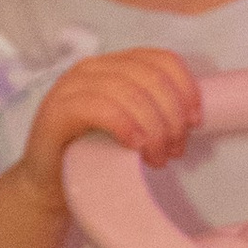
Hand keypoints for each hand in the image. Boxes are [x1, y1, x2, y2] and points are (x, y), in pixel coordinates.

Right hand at [18, 46, 204, 210]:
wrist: (52, 188)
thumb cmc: (96, 158)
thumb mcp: (134, 130)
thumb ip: (157, 114)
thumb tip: (193, 117)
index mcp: (115, 66)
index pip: (161, 60)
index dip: (186, 88)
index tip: (195, 122)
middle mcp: (92, 69)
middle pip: (149, 76)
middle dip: (171, 116)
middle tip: (174, 150)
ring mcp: (71, 86)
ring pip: (127, 91)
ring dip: (153, 127)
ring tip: (157, 158)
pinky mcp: (56, 111)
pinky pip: (97, 106)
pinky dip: (124, 124)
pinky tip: (135, 145)